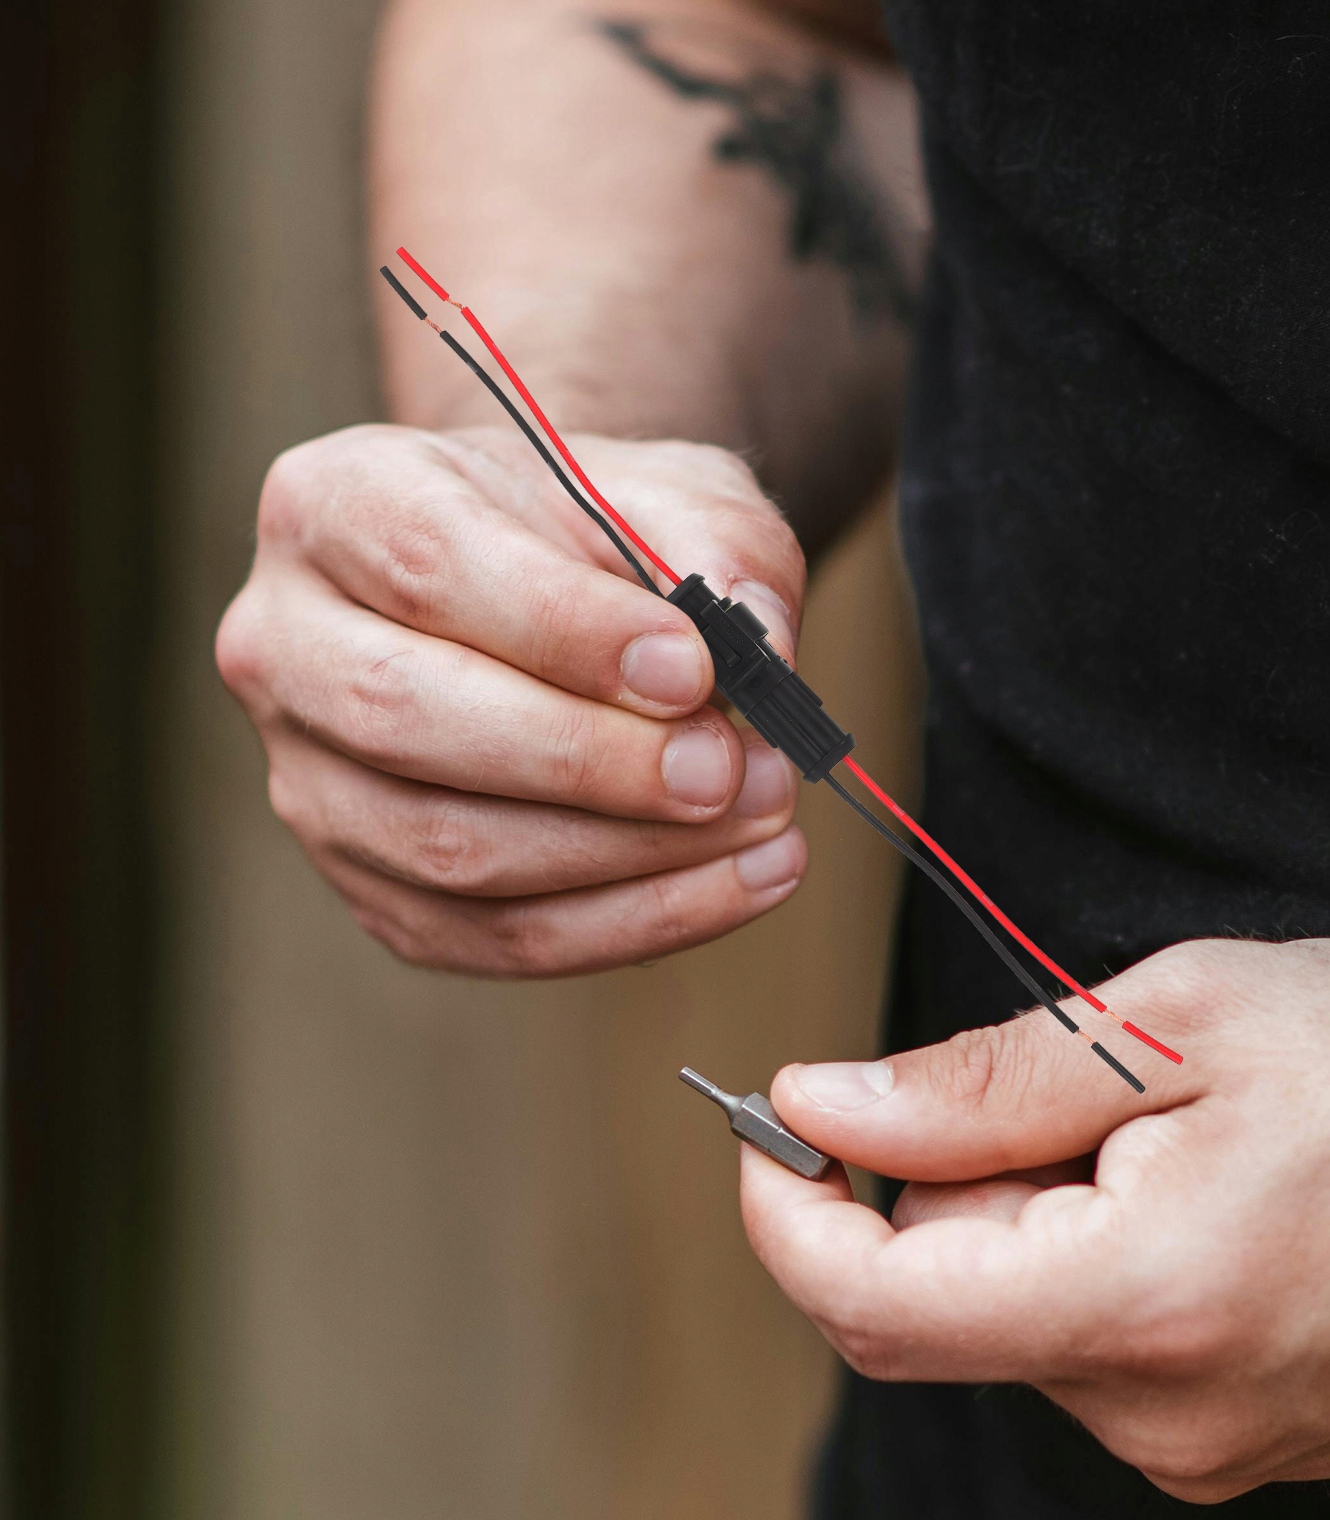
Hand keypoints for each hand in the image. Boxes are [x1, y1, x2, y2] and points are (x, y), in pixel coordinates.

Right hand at [217, 422, 809, 974]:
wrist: (555, 592)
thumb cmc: (601, 535)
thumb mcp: (670, 492)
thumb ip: (718, 549)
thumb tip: (762, 647)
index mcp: (334, 505)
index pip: (428, 567)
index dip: (564, 628)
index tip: (693, 666)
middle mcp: (285, 646)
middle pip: (406, 717)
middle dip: (588, 760)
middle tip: (729, 768)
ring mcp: (311, 782)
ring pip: (449, 851)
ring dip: (628, 854)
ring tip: (765, 820)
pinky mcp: (372, 886)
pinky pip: (496, 936)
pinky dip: (634, 922)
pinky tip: (747, 881)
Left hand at [742, 938, 1329, 1501]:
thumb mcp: (1179, 1021)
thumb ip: (978, 1084)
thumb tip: (825, 1103)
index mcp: (1141, 1301)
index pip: (874, 1301)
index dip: (786, 1211)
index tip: (768, 1129)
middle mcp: (1164, 1414)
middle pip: (942, 1304)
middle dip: (943, 1184)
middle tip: (1053, 1088)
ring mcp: (1206, 1446)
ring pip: (1018, 1322)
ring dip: (1029, 1217)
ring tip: (1156, 1133)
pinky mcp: (1234, 1442)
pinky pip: (1094, 1350)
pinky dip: (1086, 1259)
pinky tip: (1187, 1191)